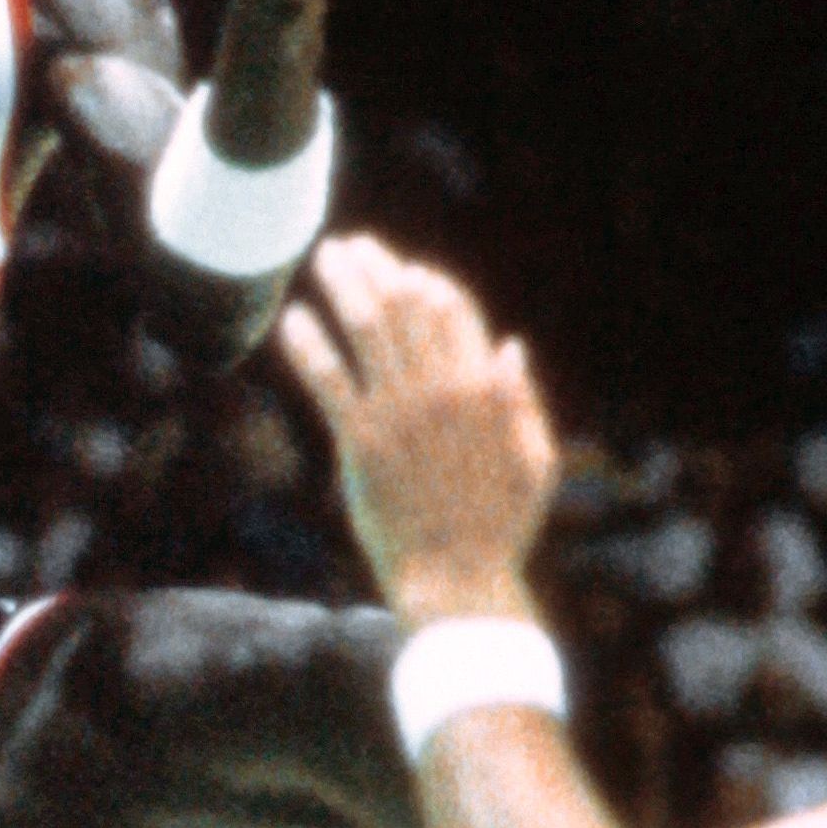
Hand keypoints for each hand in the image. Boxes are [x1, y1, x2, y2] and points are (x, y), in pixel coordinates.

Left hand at [277, 234, 554, 624]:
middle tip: (350, 246)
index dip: (423, 281)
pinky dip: (308, 343)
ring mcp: (398, 413)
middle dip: (376, 267)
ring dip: (342, 285)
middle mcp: (440, 390)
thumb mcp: (535, 461)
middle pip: (404, 306)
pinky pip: (328, 378)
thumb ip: (521, 401)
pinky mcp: (360, 441)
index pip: (454, 310)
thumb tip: (509, 345)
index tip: (399, 269)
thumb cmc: (500, 528)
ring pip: (365, 328)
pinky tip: (290, 318)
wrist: (457, 581)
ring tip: (323, 259)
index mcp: (484, 389)